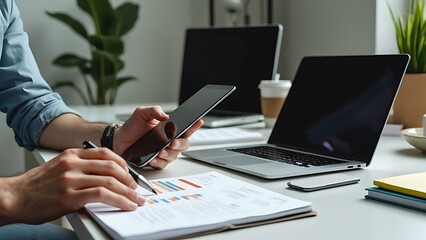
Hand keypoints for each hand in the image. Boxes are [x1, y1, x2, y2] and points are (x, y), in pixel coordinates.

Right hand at [1, 148, 144, 224]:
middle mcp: (73, 164)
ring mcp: (71, 179)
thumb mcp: (59, 167)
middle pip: (112, 166)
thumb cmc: (36, 186)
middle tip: (136, 189)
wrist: (13, 197)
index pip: (106, 153)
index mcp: (72, 154)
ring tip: (135, 200)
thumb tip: (106, 177)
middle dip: (129, 179)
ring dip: (128, 192)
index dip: (123, 164)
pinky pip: (102, 195)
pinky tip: (126, 205)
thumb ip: (81, 167)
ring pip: (110, 181)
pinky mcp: (69, 197)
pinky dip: (119, 200)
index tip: (130, 174)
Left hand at [114, 106, 203, 168]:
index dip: (194, 125)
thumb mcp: (142, 113)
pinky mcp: (156, 161)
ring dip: (169, 154)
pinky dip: (159, 162)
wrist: (119, 139)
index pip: (185, 127)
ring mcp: (163, 152)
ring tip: (161, 151)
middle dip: (181, 143)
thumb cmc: (132, 126)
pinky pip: (162, 164)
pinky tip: (154, 158)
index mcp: (169, 129)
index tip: (198, 121)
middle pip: (184, 144)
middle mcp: (169, 141)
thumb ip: (154, 110)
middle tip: (173, 142)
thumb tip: (166, 116)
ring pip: (174, 155)